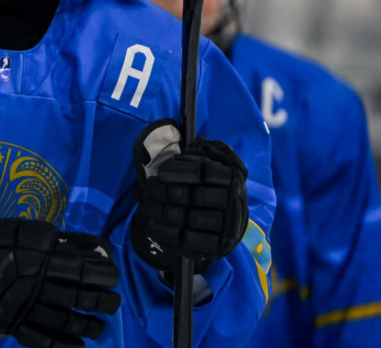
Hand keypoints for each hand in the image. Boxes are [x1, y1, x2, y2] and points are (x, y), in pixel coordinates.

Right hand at [0, 214, 120, 347]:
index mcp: (41, 259)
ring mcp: (25, 308)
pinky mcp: (13, 324)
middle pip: (80, 298)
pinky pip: (42, 341)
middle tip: (113, 302)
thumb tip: (100, 251)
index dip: (104, 276)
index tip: (113, 277)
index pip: (84, 271)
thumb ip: (67, 242)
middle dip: (103, 302)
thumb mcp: (33, 232)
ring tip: (100, 328)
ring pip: (66, 322)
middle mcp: (36, 286)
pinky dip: (64, 347)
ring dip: (89, 327)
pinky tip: (80, 347)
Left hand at [130, 119, 248, 273]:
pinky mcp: (216, 246)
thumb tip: (178, 135)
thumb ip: (196, 151)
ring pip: (189, 219)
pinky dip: (166, 232)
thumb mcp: (209, 160)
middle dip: (165, 192)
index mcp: (232, 177)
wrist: (227, 216)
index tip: (161, 172)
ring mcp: (226, 227)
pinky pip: (188, 241)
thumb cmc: (210, 183)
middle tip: (148, 188)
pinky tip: (152, 223)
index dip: (181, 171)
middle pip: (194, 196)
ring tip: (147, 203)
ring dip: (162, 211)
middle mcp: (233, 202)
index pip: (206, 172)